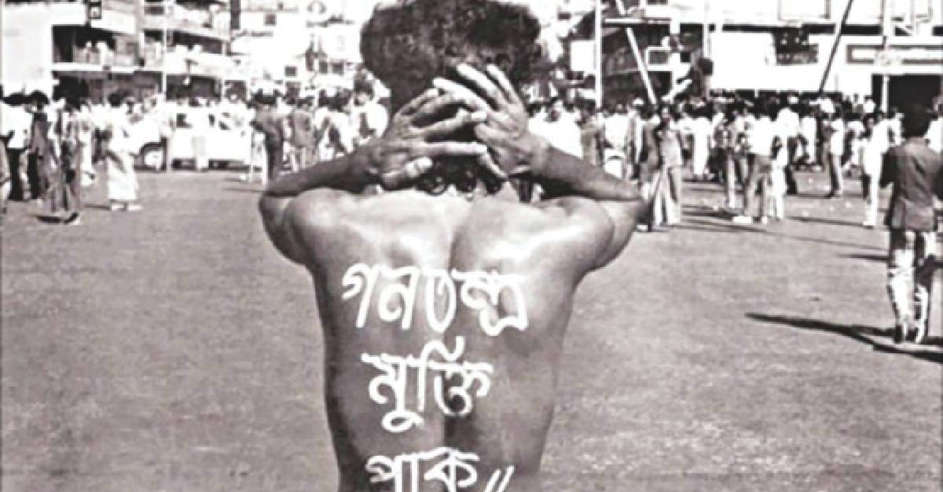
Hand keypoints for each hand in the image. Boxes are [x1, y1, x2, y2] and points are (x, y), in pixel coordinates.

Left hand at [363, 88, 503, 189]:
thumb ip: (411, 173)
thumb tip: (428, 162)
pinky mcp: (398, 118)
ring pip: (428, 110)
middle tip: (482, 114)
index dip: (465, 149)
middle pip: (442, 126)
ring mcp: (405, 124)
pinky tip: (435, 89)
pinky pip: (411, 105)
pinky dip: (422, 97)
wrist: (364, 162)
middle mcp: (412, 136)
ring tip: (463, 94)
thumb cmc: (384, 176)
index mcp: (415, 152)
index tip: (482, 148)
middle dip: (463, 120)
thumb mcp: (394, 182)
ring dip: (446, 101)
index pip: (445, 149)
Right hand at [433, 64, 547, 176]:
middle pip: (475, 102)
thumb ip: (481, 160)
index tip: (437, 99)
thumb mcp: (494, 169)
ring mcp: (510, 112)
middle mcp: (500, 123)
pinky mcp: (518, 105)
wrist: (534, 156)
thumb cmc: (508, 164)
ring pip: (492, 91)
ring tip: (459, 68)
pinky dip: (500, 77)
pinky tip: (489, 67)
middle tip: (438, 82)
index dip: (453, 109)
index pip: (469, 121)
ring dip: (475, 78)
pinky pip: (509, 89)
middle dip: (455, 90)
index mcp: (491, 138)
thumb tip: (465, 153)